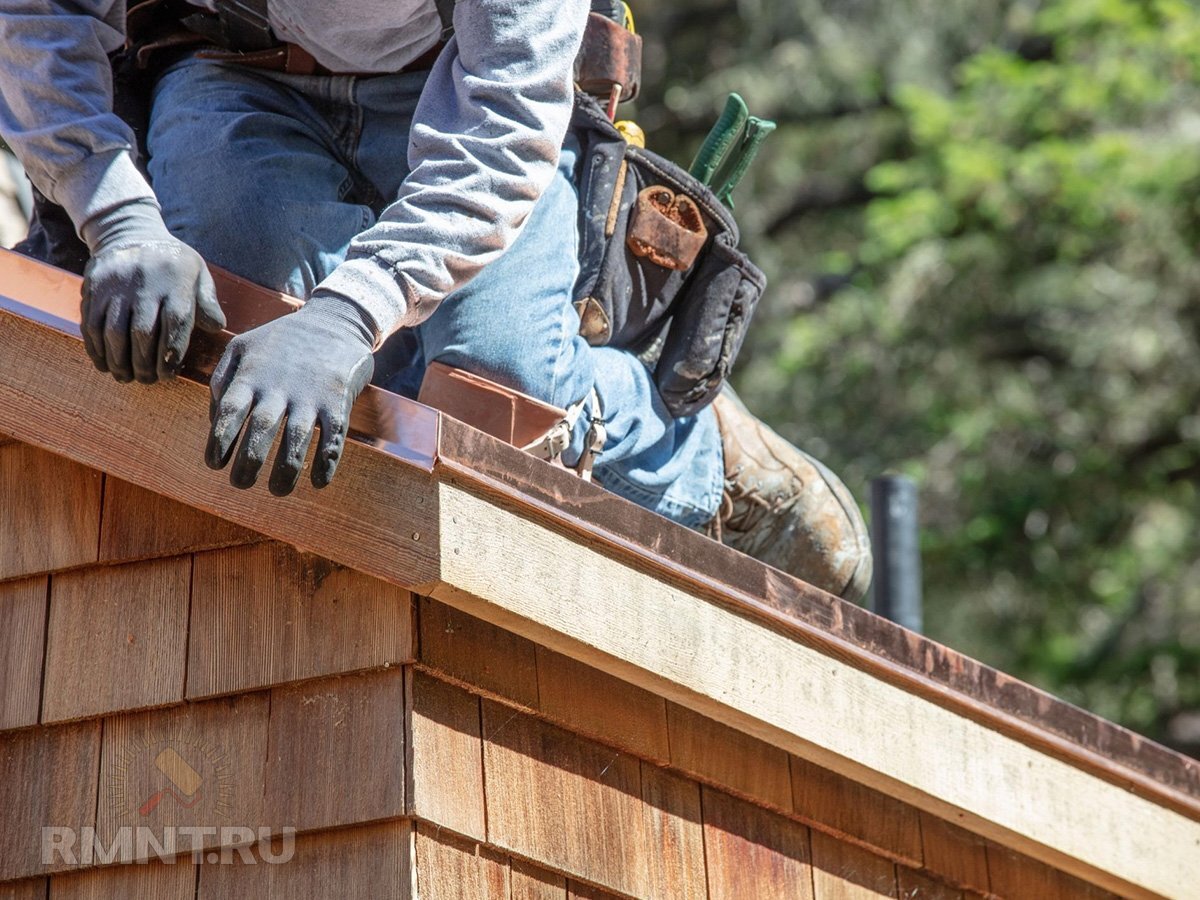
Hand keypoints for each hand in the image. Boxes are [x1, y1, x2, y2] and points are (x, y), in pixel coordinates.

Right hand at [80, 203, 225, 382]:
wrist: (130, 232)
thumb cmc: (172, 262)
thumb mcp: (198, 273)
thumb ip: (208, 301)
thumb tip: (216, 327)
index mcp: (175, 282)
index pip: (175, 324)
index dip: (171, 354)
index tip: (168, 375)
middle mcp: (144, 284)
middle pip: (141, 332)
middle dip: (144, 363)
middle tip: (148, 381)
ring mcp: (116, 285)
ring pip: (113, 331)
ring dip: (119, 360)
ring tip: (126, 377)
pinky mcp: (94, 287)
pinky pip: (91, 322)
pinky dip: (96, 348)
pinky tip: (104, 364)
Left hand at [206, 295, 375, 494]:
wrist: (335, 321)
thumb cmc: (282, 340)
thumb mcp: (242, 347)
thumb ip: (222, 380)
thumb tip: (215, 421)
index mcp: (251, 376)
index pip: (230, 414)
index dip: (220, 443)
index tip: (215, 464)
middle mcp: (279, 387)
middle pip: (261, 431)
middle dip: (248, 463)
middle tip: (241, 484)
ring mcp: (311, 395)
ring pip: (296, 439)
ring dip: (286, 470)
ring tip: (278, 491)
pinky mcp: (338, 401)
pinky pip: (333, 437)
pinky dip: (326, 462)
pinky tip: (319, 482)